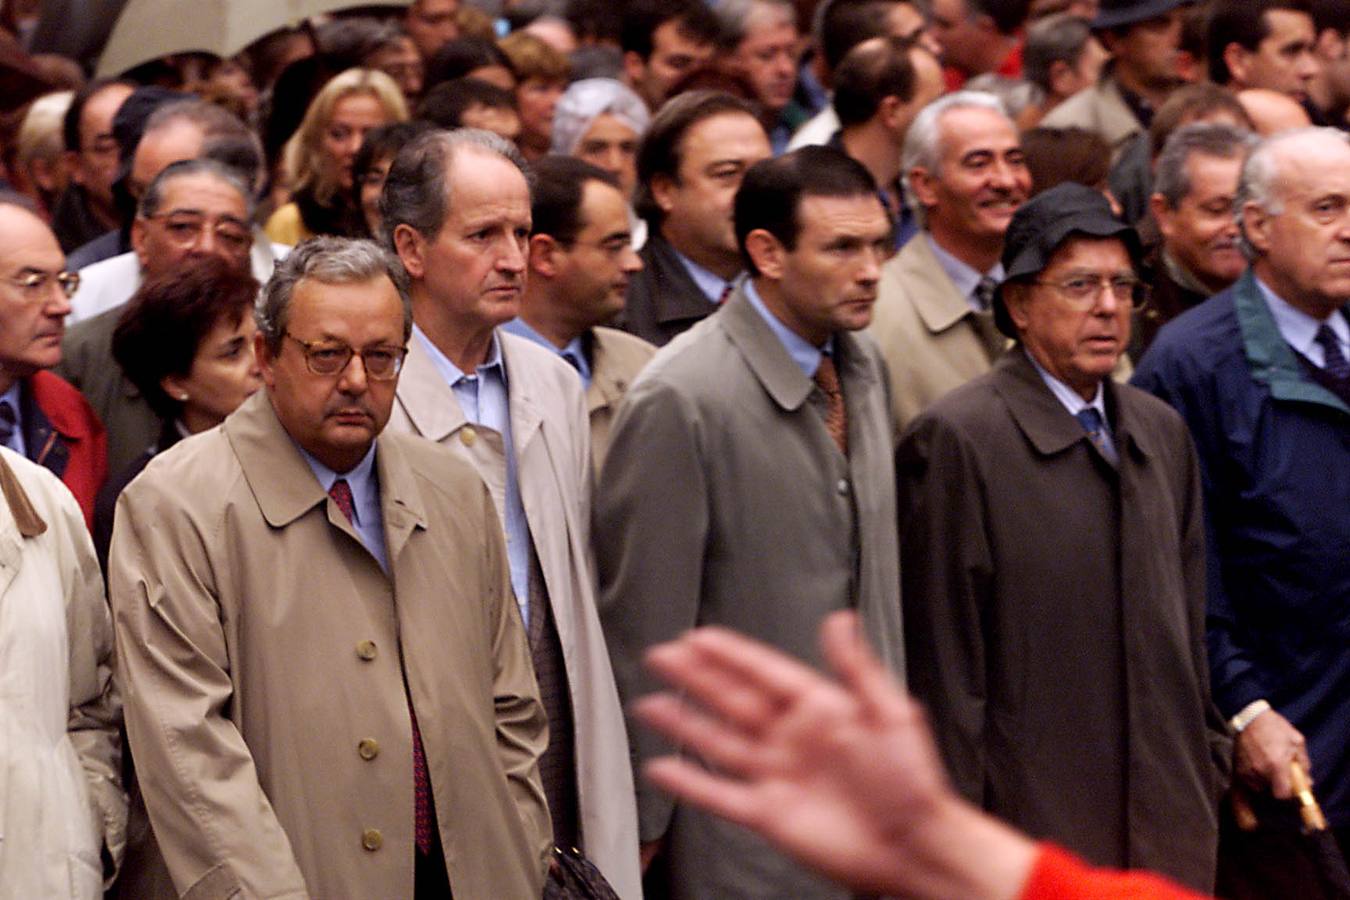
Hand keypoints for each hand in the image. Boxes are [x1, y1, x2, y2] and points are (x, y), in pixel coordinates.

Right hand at [635, 611, 1034, 898]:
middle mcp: (793, 738)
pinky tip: (665, 767)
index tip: (699, 637)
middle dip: (695, 677)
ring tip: (651, 703)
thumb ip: (857, 667)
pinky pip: (721, 794)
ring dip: (685, 722)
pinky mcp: (769, 812)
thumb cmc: (914, 784)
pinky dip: (691, 783)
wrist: (914, 847)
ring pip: (719, 742)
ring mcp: (778, 775)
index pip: (763, 672)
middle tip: (663, 656)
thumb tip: (840, 622)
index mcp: (820, 709)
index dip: (730, 654)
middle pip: (732, 700)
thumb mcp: (891, 713)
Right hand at [1235, 708, 1309, 798]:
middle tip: (1279, 771)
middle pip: (1269, 791)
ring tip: (1266, 764)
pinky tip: (1257, 762)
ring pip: (1258, 785)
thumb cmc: (1275, 727)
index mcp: (1276, 765)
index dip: (1287, 794)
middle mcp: (1260, 770)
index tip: (1289, 787)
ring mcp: (1246, 770)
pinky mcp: (1237, 767)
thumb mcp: (1296, 741)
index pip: (1281, 795)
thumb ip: (1303, 764)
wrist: (1250, 717)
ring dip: (1264, 780)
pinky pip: (1248, 779)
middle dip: (1276, 784)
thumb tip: (1308, 782)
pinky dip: (1254, 775)